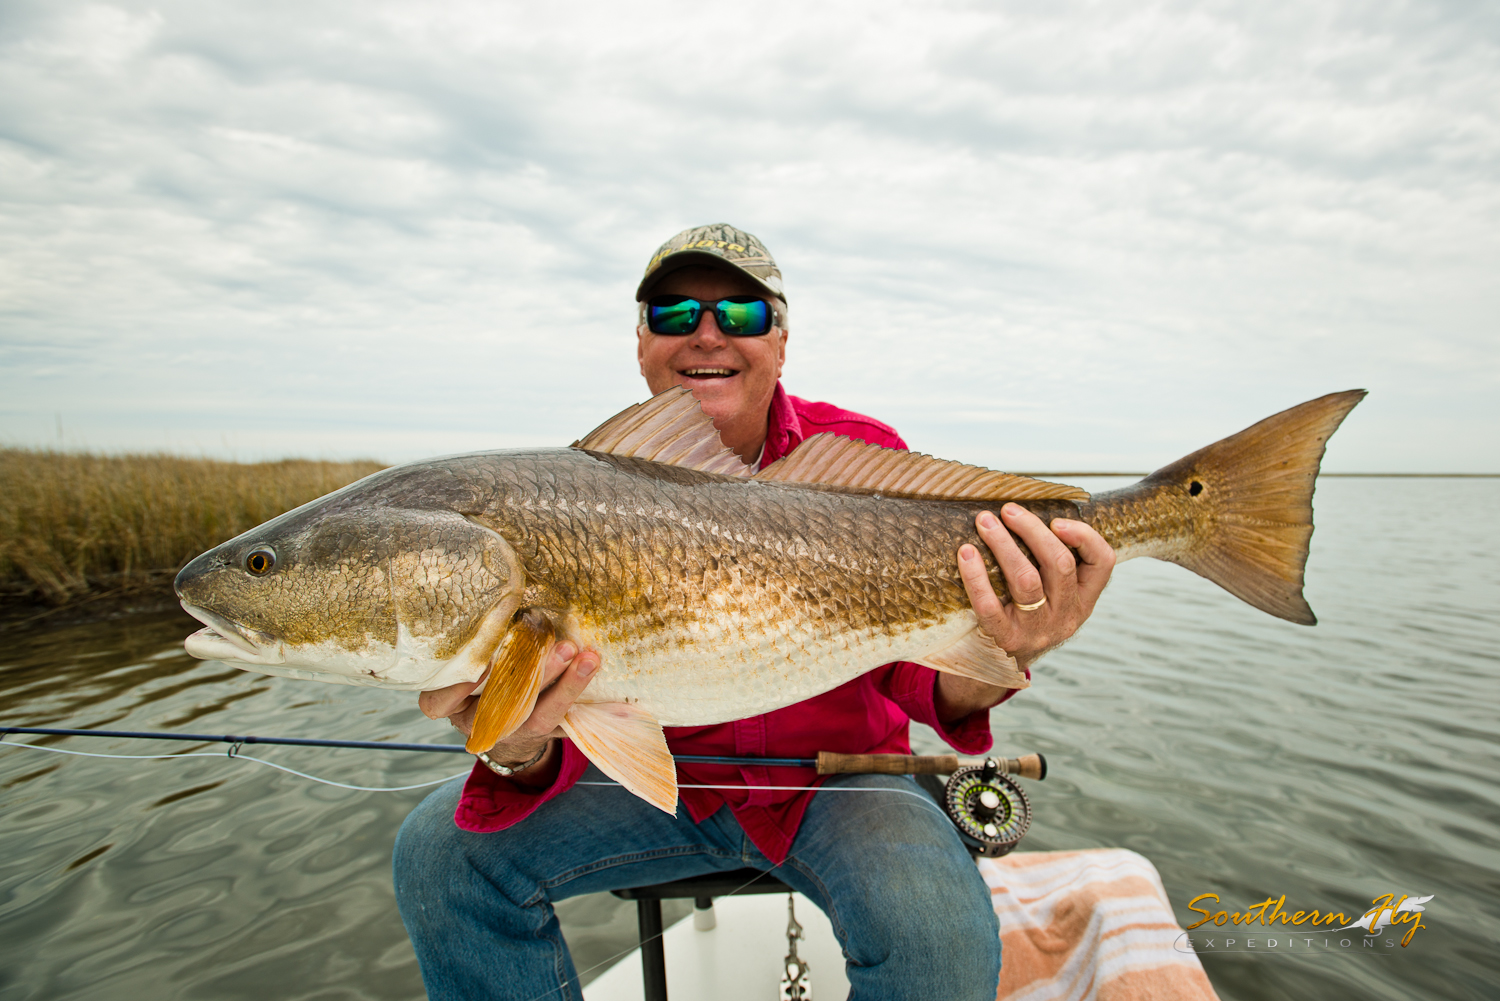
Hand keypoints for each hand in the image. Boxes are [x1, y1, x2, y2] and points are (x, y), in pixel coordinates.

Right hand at [418, 641, 598, 777]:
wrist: (505, 732)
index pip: (440, 703)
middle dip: (538, 675)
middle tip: (562, 647)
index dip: (455, 688)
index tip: (482, 663)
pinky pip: (570, 724)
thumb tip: (495, 605)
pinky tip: (608, 687)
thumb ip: (473, 650)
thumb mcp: (463, 674)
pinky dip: (591, 705)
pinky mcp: (546, 736)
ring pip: (543, 715)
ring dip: (569, 686)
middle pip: (506, 705)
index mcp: (454, 707)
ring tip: (589, 659)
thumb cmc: (480, 685)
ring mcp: (517, 733)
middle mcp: (483, 724)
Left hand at [958, 503, 1115, 668]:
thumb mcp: (1053, 598)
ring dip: (1004, 544)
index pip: (1103, 563)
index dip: (1084, 536)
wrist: (998, 667)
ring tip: (985, 522)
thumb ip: (1054, 566)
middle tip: (1008, 510)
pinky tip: (966, 553)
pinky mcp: (1004, 640)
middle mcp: (1065, 616)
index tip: (1056, 520)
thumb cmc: (1025, 617)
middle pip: (1059, 564)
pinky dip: (976, 576)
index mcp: (1083, 601)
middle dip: (1032, 530)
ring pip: (1026, 579)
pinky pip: (989, 604)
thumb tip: (1031, 513)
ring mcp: (1036, 630)